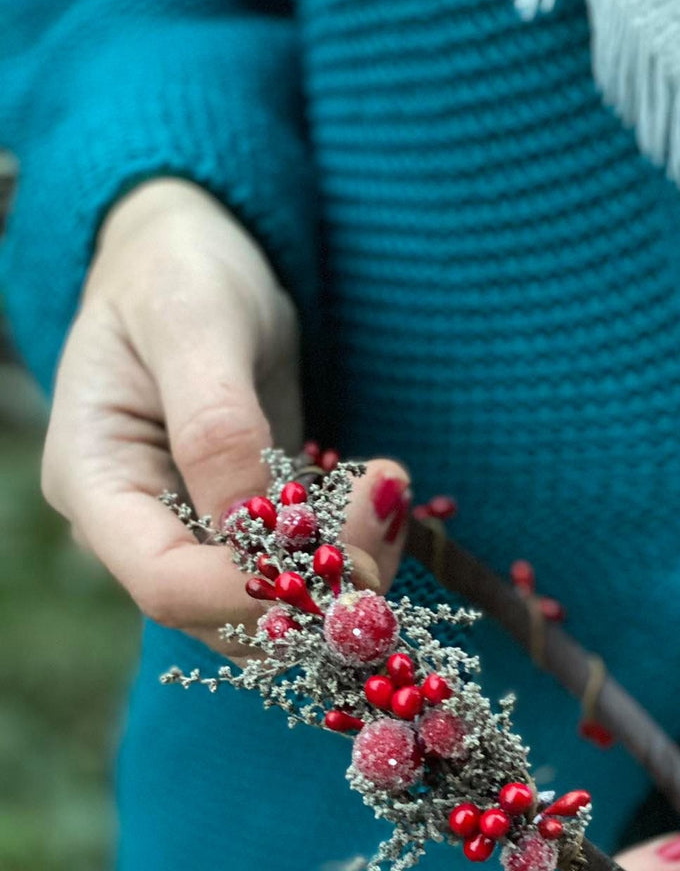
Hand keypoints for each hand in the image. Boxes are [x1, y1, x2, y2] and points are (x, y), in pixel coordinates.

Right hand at [41, 178, 409, 650]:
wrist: (201, 255)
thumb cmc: (179, 270)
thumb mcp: (194, 324)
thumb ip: (217, 426)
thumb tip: (250, 524)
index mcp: (97, 484)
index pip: (165, 584)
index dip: (252, 594)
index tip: (340, 566)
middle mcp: (139, 530)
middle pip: (225, 615)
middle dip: (315, 591)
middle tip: (387, 516)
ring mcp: (196, 537)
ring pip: (276, 610)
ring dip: (348, 577)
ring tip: (391, 493)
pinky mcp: (250, 532)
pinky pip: (304, 575)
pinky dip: (353, 553)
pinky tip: (383, 497)